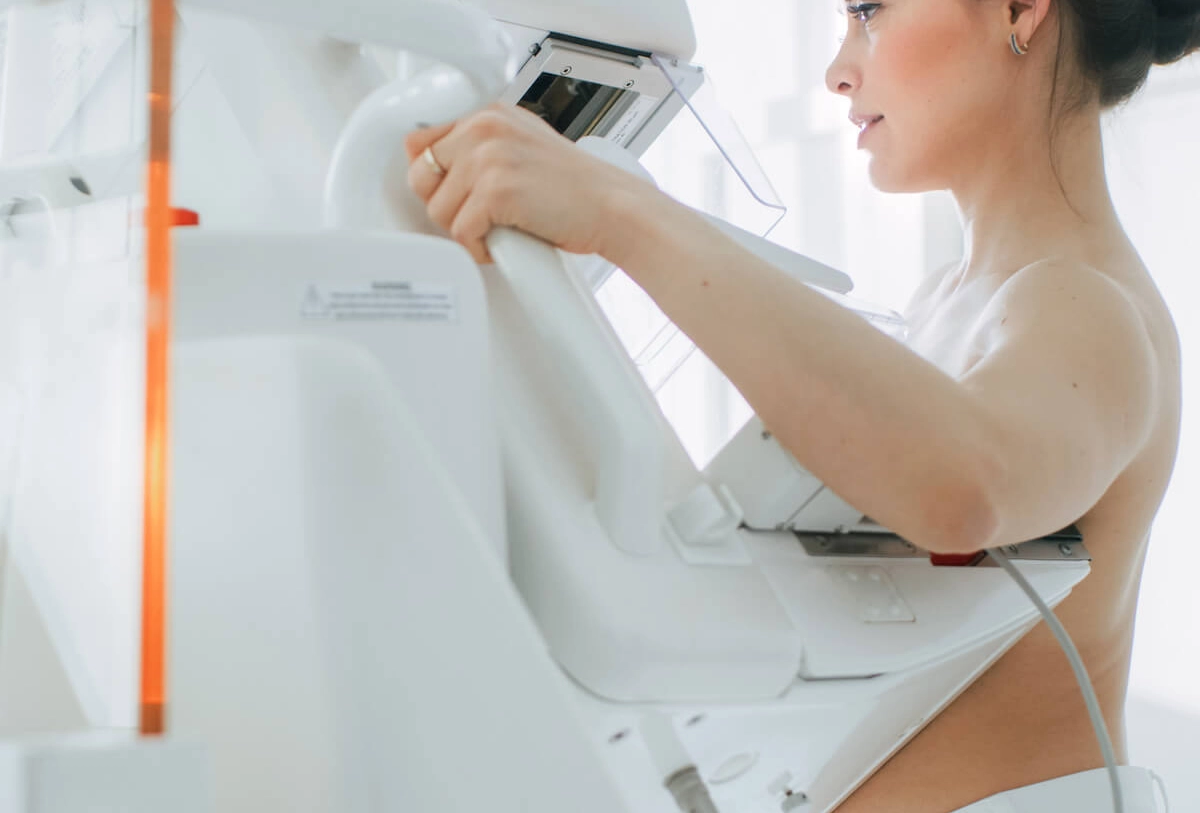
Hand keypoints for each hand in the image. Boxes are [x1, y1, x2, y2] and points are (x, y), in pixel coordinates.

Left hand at [405, 105, 645, 263]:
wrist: (613, 208)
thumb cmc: (576, 189)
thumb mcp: (523, 146)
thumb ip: (482, 149)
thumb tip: (436, 167)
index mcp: (489, 115)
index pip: (420, 142)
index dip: (432, 178)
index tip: (453, 196)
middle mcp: (484, 128)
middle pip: (420, 177)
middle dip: (446, 205)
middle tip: (479, 217)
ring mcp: (489, 158)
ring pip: (438, 210)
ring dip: (466, 230)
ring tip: (500, 229)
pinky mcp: (496, 191)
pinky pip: (460, 232)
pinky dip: (480, 248)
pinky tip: (507, 241)